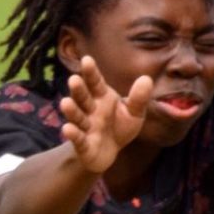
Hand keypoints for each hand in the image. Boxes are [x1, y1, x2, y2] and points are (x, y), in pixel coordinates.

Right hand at [59, 57, 152, 172]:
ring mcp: (85, 126)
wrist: (108, 153)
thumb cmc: (119, 127)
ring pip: (77, 116)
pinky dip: (73, 134)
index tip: (87, 60)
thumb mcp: (134, 113)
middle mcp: (90, 109)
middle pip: (83, 97)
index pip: (95, 82)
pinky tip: (67, 129)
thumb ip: (139, 98)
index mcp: (102, 97)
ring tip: (66, 103)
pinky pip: (77, 138)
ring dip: (71, 110)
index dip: (91, 72)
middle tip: (74, 80)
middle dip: (78, 90)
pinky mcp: (82, 144)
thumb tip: (147, 78)